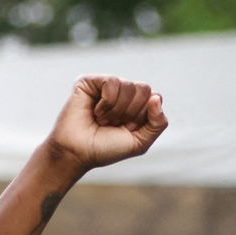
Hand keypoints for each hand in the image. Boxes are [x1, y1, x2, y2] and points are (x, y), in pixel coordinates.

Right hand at [45, 75, 167, 170]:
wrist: (77, 153)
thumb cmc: (105, 149)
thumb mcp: (140, 142)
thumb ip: (157, 124)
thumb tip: (157, 97)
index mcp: (136, 104)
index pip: (154, 98)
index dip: (142, 118)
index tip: (127, 129)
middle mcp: (123, 92)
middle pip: (144, 89)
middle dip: (130, 113)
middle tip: (113, 124)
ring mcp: (106, 85)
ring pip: (128, 86)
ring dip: (116, 111)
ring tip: (102, 120)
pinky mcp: (90, 81)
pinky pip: (112, 82)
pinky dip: (106, 102)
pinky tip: (95, 111)